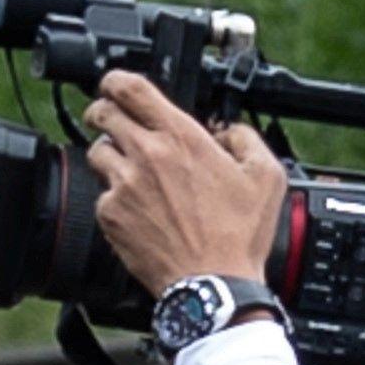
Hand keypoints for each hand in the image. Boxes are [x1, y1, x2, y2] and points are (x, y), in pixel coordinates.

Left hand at [82, 72, 290, 302]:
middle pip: (102, 113)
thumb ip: (246, 138)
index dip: (116, 79)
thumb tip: (228, 130)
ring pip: (97, 152)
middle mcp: (146, 155)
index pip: (129, 86)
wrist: (214, 285)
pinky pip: (102, 194)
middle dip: (104, 112)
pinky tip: (136, 209)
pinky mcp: (112, 216)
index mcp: (181, 137)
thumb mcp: (267, 176)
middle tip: (113, 122)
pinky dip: (115, 198)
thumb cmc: (239, 237)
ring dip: (110, 155)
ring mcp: (124, 186)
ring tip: (129, 170)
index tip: (116, 85)